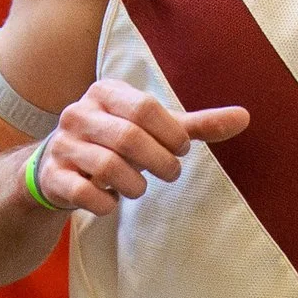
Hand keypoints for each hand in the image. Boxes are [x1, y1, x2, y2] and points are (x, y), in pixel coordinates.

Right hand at [34, 80, 247, 215]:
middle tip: (170, 173)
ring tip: (139, 188)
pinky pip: (85, 193)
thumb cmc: (117, 143)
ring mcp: (62, 145)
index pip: (144, 107)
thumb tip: (245, 117)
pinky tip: (112, 202)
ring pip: (108, 167)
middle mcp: (79, 113)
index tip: (181, 150)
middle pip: (128, 138)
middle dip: (159, 163)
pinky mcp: (52, 177)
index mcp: (106, 92)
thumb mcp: (155, 130)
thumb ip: (196, 126)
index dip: (171, 134)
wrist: (59, 168)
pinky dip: (106, 204)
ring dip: (135, 185)